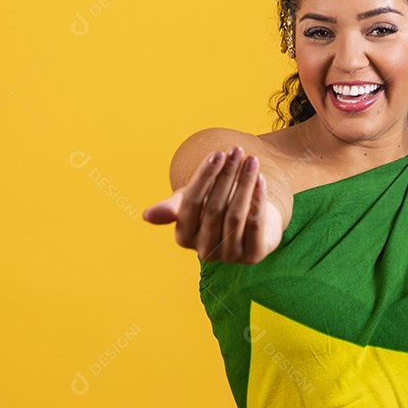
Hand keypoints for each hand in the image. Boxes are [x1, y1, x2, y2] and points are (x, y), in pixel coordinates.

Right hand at [142, 146, 282, 263]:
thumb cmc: (213, 207)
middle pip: (215, 208)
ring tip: (251, 160)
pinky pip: (255, 224)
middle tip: (236, 151)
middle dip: (227, 176)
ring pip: (236, 215)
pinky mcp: (253, 256)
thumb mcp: (191, 202)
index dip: (204, 177)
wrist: (248, 222)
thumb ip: (172, 206)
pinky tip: (261, 178)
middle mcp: (204, 251)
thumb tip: (146, 216)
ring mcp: (229, 256)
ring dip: (245, 184)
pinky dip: (258, 199)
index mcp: (183, 237)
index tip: (217, 153)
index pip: (191, 202)